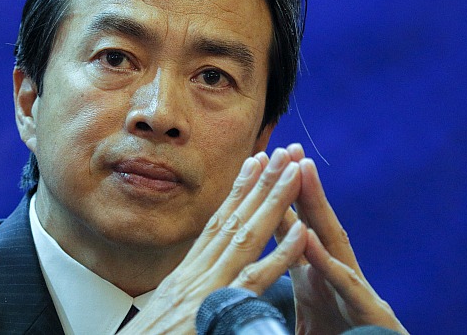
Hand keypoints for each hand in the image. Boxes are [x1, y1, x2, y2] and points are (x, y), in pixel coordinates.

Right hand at [121, 148, 308, 333]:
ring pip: (246, 238)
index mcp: (186, 274)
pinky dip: (279, 256)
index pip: (216, 223)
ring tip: (294, 174)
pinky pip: (253, 280)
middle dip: (260, 184)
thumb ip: (188, 292)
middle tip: (282, 154)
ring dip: (273, 203)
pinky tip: (301, 233)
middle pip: (233, 220)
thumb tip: (201, 283)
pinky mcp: (214, 312)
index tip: (255, 163)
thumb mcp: (166, 310)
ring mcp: (206, 290)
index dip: (237, 191)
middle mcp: (196, 275)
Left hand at [276, 144, 407, 334]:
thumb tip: (249, 278)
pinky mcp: (367, 312)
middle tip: (286, 147)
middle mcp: (334, 273)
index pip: (289, 229)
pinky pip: (342, 283)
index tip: (259, 166)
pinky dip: (326, 260)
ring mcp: (352, 289)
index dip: (274, 198)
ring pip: (332, 240)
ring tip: (303, 169)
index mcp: (313, 274)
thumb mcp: (304, 313)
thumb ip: (281, 291)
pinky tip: (310, 237)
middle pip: (312, 222)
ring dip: (317, 205)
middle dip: (299, 185)